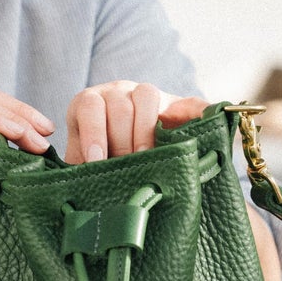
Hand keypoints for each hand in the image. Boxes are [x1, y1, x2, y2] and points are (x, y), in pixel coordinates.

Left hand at [64, 83, 202, 163]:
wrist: (127, 145)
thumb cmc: (100, 157)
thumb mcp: (82, 159)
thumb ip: (77, 167)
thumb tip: (74, 188)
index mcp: (91, 103)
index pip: (90, 106)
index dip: (92, 132)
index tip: (97, 159)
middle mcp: (118, 92)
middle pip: (120, 105)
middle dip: (122, 139)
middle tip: (126, 165)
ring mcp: (149, 95)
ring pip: (147, 95)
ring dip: (145, 128)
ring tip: (147, 156)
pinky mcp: (178, 104)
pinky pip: (191, 102)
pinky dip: (200, 110)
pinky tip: (208, 120)